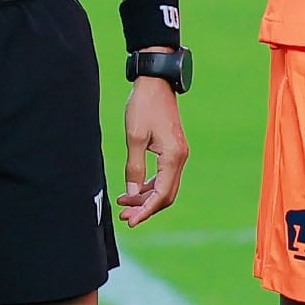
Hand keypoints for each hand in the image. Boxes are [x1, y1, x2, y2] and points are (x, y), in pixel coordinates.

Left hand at [118, 77, 186, 226]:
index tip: (130, 221)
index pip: (161, 194)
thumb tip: (132, 192)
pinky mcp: (174, 150)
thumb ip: (134, 167)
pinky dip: (150, 186)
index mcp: (172, 157)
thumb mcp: (134, 137)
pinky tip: (134, 188)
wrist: (156, 83)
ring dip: (146, 198)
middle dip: (146, 208)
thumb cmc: (144, 106)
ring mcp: (179, 154)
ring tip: (124, 202)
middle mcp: (180, 158)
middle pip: (166, 195)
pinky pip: (164, 176)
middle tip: (124, 215)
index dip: (146, 211)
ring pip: (165, 187)